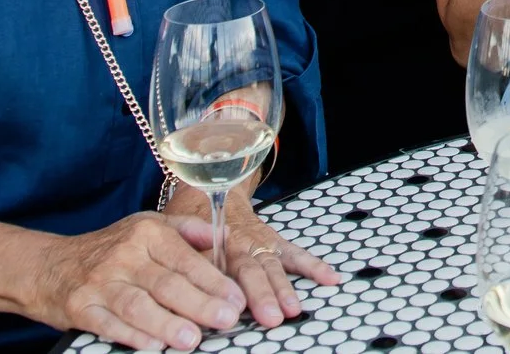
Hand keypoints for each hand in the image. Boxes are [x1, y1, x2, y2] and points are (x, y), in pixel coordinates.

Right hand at [30, 211, 246, 350]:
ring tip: (193, 339)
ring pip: (138, 305)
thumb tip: (223, 236)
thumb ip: (187, 229)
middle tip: (226, 319)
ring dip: (167, 324)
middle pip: (166, 283)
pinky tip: (151, 346)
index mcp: (147, 233)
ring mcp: (100, 282)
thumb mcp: (147, 226)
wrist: (50, 266)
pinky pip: (108, 324)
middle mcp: (124, 255)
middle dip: (200, 303)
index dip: (214, 281)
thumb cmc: (111, 248)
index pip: (185, 259)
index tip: (237, 299)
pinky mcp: (80, 306)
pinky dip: (130, 336)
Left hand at [186, 200, 340, 328]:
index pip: (220, 270)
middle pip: (250, 270)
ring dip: (283, 287)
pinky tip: (330, 277)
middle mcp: (238, 244)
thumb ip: (188, 260)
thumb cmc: (191, 224)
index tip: (235, 309)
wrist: (210, 193)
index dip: (228, 288)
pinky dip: (313, 265)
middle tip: (271, 316)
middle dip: (262, 294)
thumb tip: (187, 288)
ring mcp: (258, 242)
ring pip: (272, 264)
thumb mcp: (179, 236)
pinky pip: (294, 253)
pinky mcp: (273, 241)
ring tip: (293, 307)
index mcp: (212, 245)